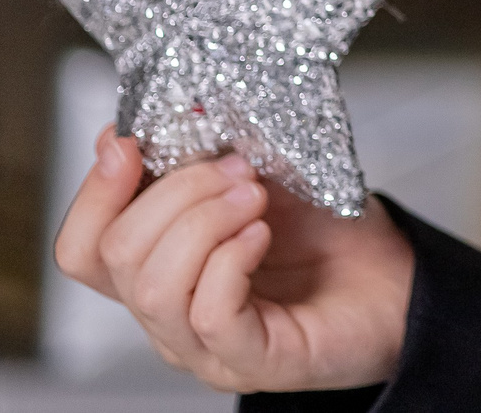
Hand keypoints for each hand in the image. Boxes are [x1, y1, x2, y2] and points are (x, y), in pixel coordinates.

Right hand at [54, 126, 414, 393]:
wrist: (398, 278)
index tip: (130, 141)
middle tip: (235, 166)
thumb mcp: (261, 174)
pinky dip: (231, 261)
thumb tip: (147, 120)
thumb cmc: (330, 231)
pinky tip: (262, 233)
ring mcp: (204, 345)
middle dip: (173, 192)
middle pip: (115, 257)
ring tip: (254, 194)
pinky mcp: (251, 360)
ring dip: (203, 221)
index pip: (82, 247)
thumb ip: (203, 154)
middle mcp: (169, 312)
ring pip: (154, 288)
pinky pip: (210, 315)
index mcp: (159, 266)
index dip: (94, 191)